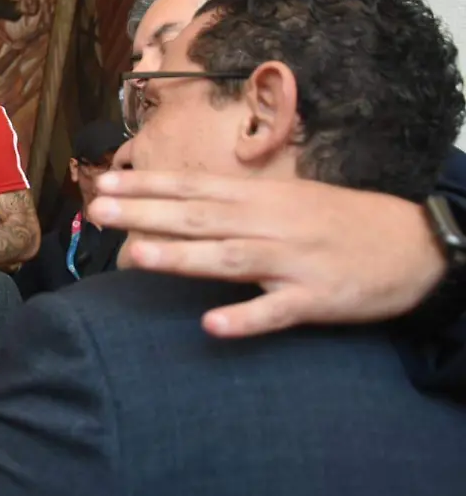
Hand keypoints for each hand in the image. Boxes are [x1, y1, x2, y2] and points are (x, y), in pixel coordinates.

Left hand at [88, 170, 446, 337]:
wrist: (413, 242)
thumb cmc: (336, 221)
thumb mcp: (283, 200)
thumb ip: (231, 205)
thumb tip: (175, 206)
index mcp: (259, 198)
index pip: (192, 186)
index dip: (147, 185)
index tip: (102, 183)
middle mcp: (269, 223)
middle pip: (199, 216)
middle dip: (145, 213)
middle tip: (95, 210)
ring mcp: (292, 261)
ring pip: (229, 258)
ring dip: (182, 257)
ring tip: (136, 256)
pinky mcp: (317, 297)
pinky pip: (276, 311)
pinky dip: (246, 317)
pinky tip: (213, 325)